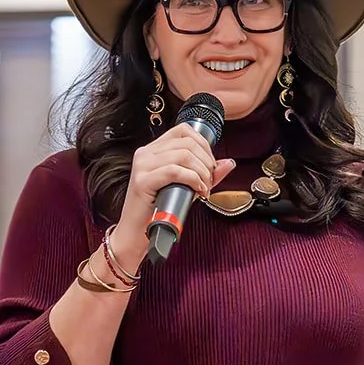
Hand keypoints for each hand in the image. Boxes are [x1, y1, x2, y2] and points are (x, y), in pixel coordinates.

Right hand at [113, 124, 236, 252]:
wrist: (136, 233)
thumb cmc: (157, 210)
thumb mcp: (185, 187)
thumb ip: (204, 173)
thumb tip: (228, 163)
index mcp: (153, 150)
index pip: (183, 131)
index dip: (203, 145)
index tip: (210, 164)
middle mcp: (146, 153)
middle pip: (187, 142)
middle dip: (206, 161)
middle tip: (209, 180)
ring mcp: (142, 166)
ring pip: (183, 155)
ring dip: (201, 172)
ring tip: (204, 188)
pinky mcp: (142, 181)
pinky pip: (175, 171)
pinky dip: (193, 180)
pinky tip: (198, 191)